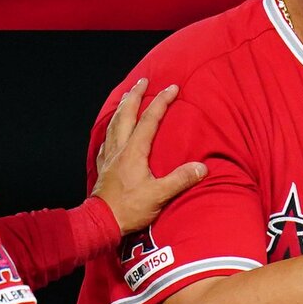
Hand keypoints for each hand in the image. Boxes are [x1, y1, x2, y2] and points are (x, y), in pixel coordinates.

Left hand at [91, 79, 207, 234]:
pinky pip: (106, 140)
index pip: (149, 120)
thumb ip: (180, 180)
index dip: (161, 101)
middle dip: (135, 95)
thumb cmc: (129, 209)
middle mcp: (120, 149)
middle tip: (142, 81)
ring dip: (122, 107)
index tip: (172, 88)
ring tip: (127, 97)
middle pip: (126, 114)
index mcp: (134, 151)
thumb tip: (202, 167)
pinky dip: (111, 128)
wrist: (100, 222)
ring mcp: (109, 157)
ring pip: (114, 124)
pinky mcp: (103, 167)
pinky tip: (113, 131)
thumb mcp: (159, 195)